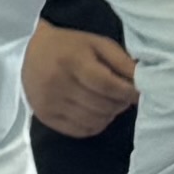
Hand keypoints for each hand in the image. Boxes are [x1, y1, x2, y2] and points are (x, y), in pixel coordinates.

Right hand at [23, 25, 139, 140]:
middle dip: (120, 103)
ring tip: (108, 102)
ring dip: (109, 114)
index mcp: (70, 60)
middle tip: (123, 96)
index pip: (107, 85)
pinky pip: (81, 130)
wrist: (29, 51)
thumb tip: (143, 82)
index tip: (137, 92)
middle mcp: (56, 83)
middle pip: (102, 105)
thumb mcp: (97, 43)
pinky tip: (95, 112)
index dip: (127, 92)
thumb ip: (122, 61)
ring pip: (94, 120)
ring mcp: (48, 102)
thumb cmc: (70, 46)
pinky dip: (95, 124)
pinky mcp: (44, 116)